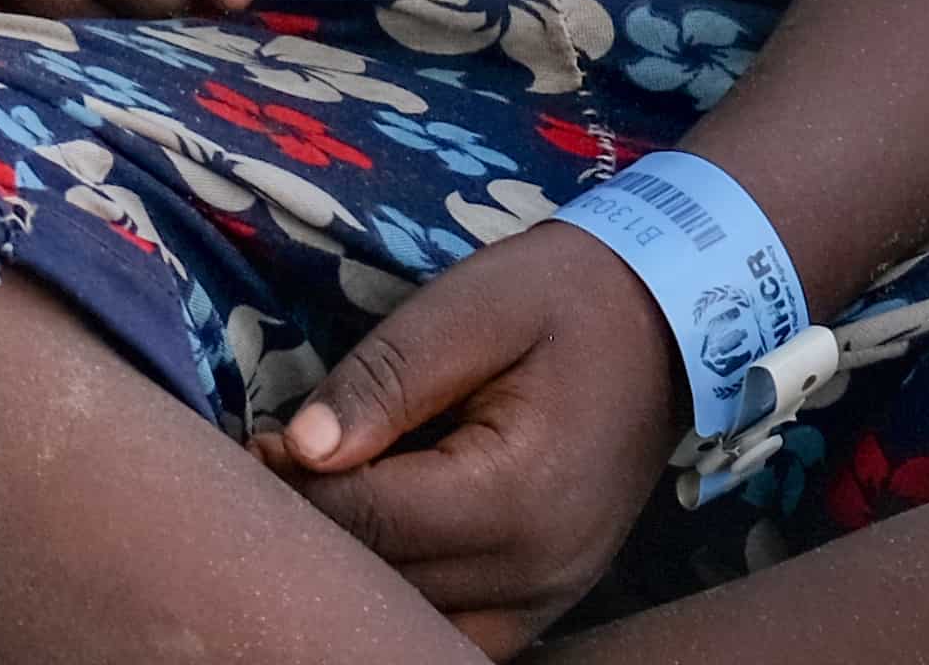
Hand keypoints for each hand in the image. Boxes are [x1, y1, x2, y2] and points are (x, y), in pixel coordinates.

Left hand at [263, 220, 683, 653]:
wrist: (673, 320)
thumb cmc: (566, 298)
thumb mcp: (472, 306)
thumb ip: (385, 378)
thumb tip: (297, 448)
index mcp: (515, 495)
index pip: (368, 519)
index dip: (294, 486)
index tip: (255, 444)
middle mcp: (536, 570)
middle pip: (383, 581)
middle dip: (315, 531)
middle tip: (273, 471)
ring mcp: (549, 598)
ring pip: (413, 620)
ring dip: (358, 573)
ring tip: (324, 503)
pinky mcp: (549, 601)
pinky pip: (458, 632)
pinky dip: (407, 600)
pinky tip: (378, 546)